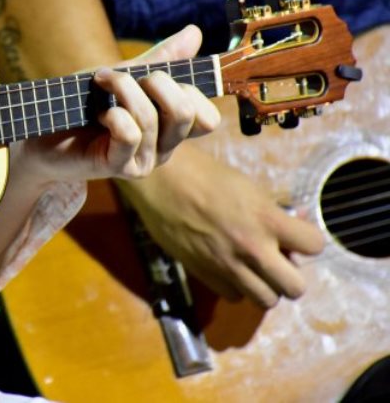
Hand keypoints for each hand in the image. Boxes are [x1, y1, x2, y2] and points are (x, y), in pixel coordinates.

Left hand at [22, 25, 219, 181]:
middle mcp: (163, 148)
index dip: (190, 89)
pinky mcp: (118, 167)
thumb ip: (159, 60)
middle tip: (127, 77)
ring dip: (123, 89)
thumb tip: (196, 32)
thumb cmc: (82, 105)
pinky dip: (113, 114)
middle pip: (188, 113)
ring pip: (153, 117)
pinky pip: (130, 133)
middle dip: (158, 82)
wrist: (40, 134)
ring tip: (100, 86)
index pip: (207, 118)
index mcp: (170, 129)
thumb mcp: (123, 76)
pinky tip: (99, 115)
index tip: (155, 73)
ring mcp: (143, 161)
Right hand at [118, 143, 324, 308]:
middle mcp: (252, 248)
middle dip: (290, 275)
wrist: (161, 181)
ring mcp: (227, 265)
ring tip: (255, 270)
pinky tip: (229, 269)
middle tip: (278, 261)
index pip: (314, 245)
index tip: (298, 238)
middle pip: (294, 288)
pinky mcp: (204, 273)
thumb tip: (294, 223)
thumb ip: (271, 211)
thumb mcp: (247, 187)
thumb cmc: (204, 174)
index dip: (309, 242)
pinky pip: (233, 295)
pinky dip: (236, 287)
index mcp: (266, 219)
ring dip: (265, 286)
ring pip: (266, 300)